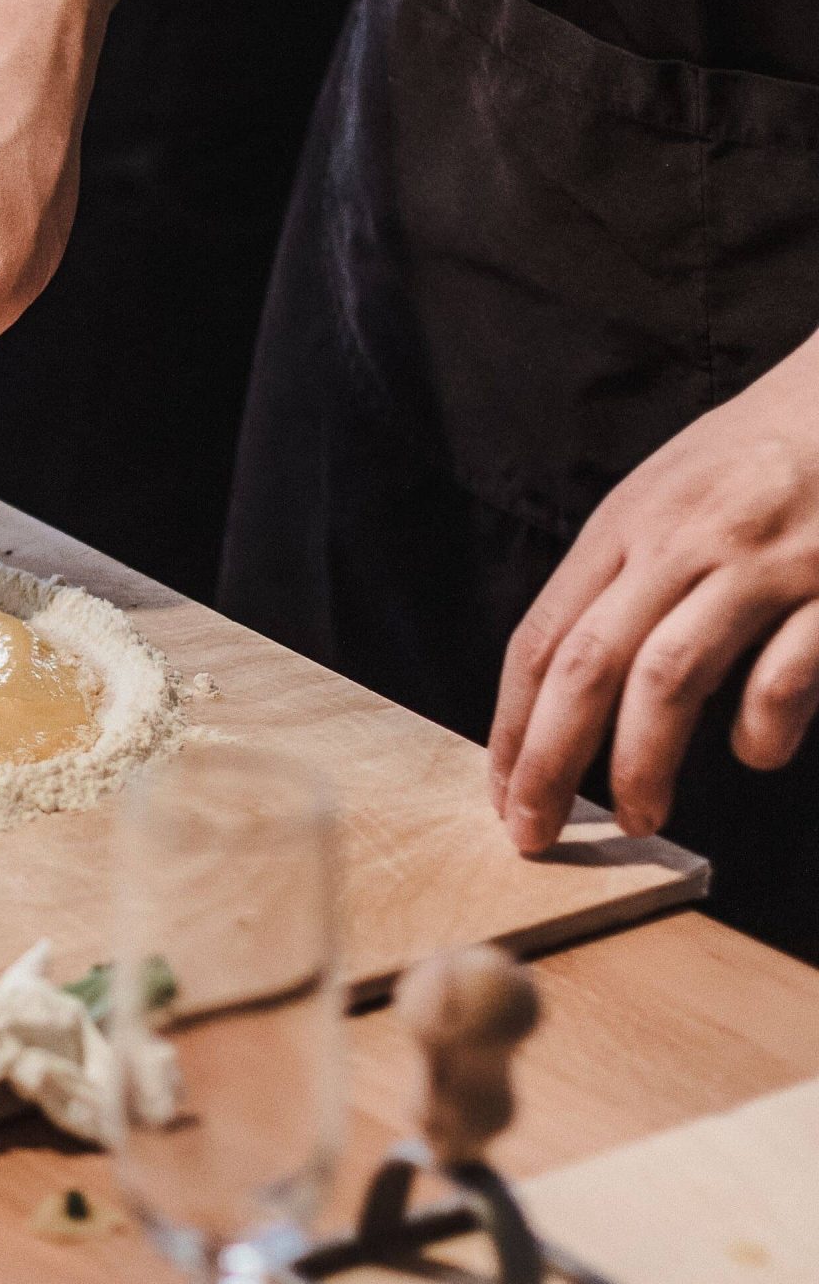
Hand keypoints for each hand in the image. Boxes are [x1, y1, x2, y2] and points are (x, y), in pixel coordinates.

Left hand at [490, 353, 818, 848]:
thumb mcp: (671, 494)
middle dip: (548, 759)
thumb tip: (578, 691)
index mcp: (625, 523)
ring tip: (637, 819)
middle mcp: (680, 540)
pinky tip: (754, 752)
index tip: (501, 790)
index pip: (540, 638)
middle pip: (585, 664)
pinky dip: (760, 724)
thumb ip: (624, 578)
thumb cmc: (765, 452)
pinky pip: (782, 670)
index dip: (512, 725)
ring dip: (641, 761)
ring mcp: (758, 559)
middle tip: (532, 832)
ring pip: (667, 675)